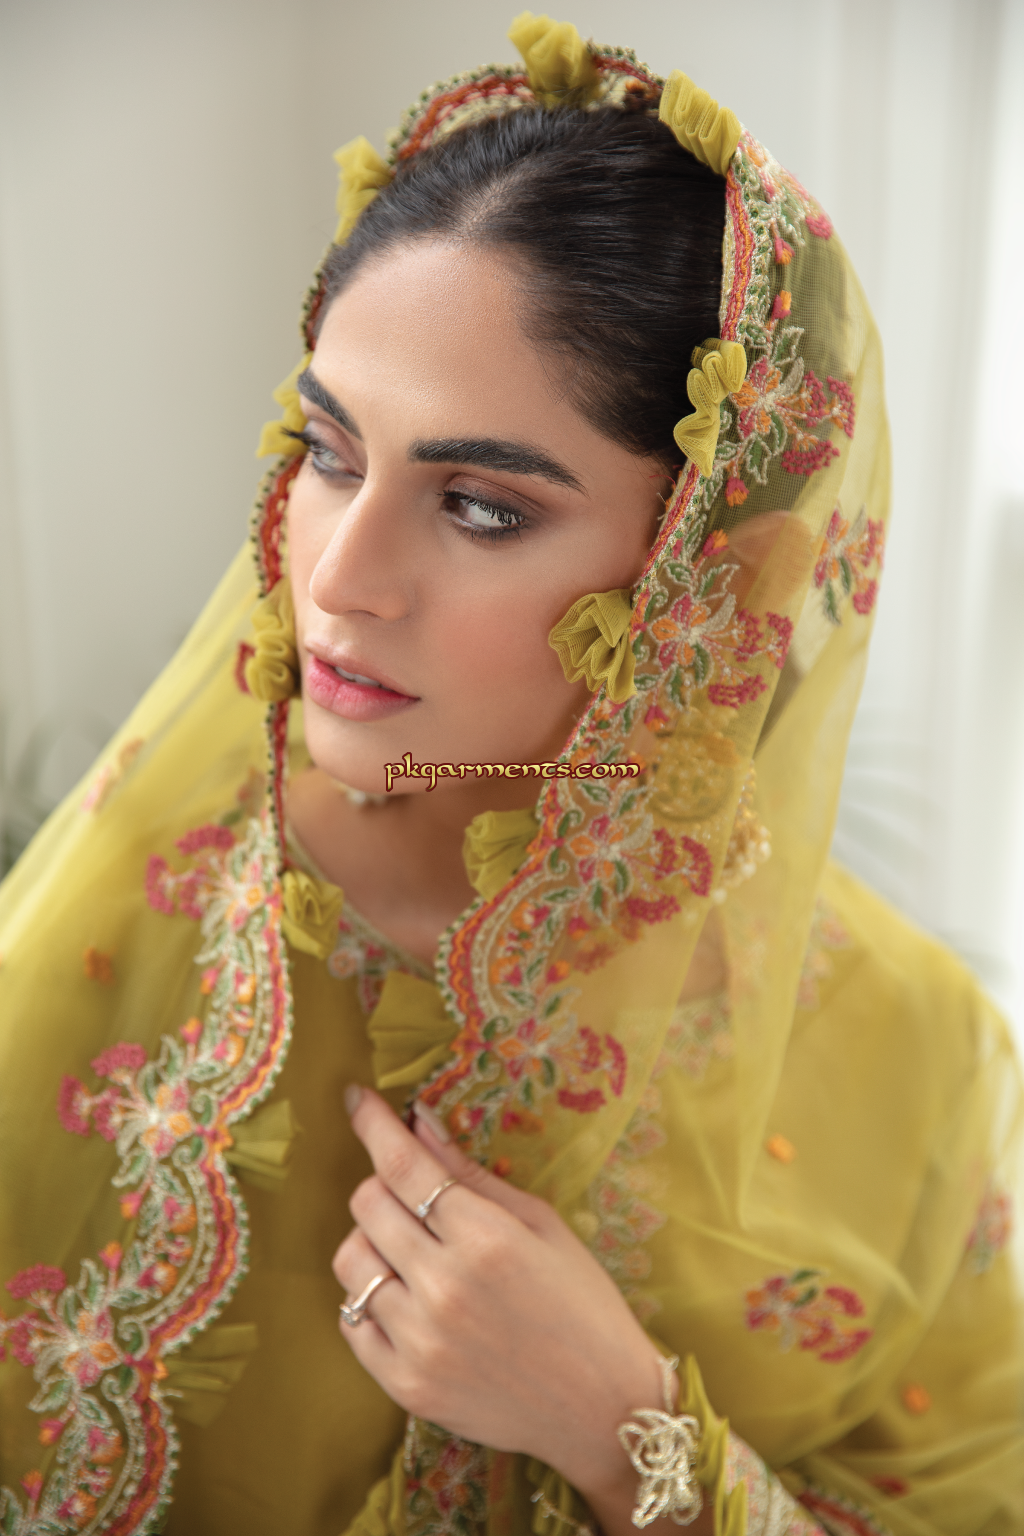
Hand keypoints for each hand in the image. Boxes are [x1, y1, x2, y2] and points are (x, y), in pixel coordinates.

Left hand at [331, 1086, 668, 1499]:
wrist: (602, 1408)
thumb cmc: (581, 1304)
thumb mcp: (542, 1225)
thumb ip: (472, 1175)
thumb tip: (420, 1122)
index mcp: (487, 1238)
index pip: (406, 1165)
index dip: (374, 1124)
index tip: (356, 1098)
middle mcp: (445, 1287)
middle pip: (368, 1204)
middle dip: (383, 1184)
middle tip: (414, 1196)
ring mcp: (421, 1341)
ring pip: (351, 1260)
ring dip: (372, 1241)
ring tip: (410, 1252)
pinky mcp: (406, 1385)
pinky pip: (352, 1321)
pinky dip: (369, 1298)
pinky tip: (406, 1297)